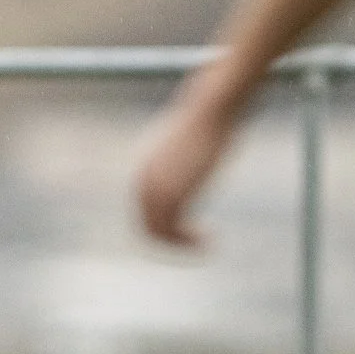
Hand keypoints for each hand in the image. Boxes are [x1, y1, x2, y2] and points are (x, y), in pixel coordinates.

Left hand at [135, 85, 240, 247]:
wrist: (211, 109)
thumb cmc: (208, 122)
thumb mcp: (187, 144)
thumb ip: (182, 159)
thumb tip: (192, 164)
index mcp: (143, 170)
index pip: (143, 211)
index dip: (164, 225)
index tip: (189, 229)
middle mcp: (143, 181)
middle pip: (147, 226)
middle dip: (172, 239)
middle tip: (198, 243)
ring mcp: (156, 188)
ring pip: (158, 233)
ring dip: (182, 244)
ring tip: (206, 243)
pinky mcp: (173, 194)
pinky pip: (173, 231)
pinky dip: (189, 242)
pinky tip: (210, 240)